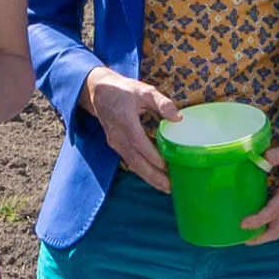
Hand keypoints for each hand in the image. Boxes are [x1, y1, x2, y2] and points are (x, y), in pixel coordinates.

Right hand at [82, 67, 180, 192]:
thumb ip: (162, 103)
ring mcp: (116, 143)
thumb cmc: (124, 90)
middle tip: (170, 187)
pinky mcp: (117, 146)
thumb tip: (178, 117)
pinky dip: (143, 171)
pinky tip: (155, 177)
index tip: (166, 166)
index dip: (151, 155)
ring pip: (133, 164)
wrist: (99, 92)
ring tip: (166, 187)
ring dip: (149, 177)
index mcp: (125, 121)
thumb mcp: (144, 90)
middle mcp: (118, 136)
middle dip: (152, 176)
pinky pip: (130, 161)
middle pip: (135, 161)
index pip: (139, 142)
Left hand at [239, 134, 278, 243]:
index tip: (242, 224)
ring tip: (244, 231)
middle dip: (260, 237)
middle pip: (276, 229)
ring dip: (262, 232)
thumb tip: (260, 159)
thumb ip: (276, 155)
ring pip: (277, 225)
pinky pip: (278, 217)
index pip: (273, 212)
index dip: (258, 220)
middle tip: (242, 238)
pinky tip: (254, 217)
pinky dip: (266, 223)